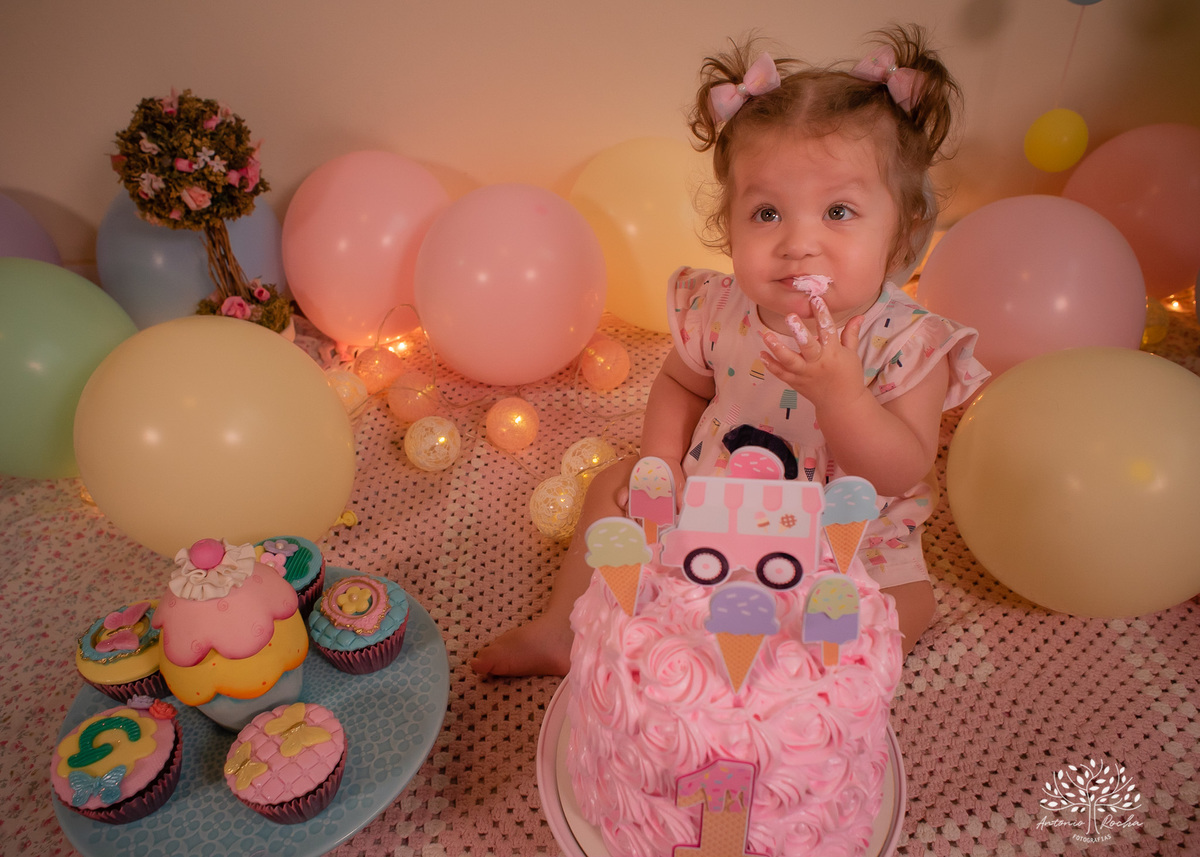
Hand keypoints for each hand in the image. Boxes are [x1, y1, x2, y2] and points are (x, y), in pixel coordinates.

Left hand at [758, 295, 867, 409]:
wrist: (842, 404)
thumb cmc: (848, 376)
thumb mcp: (852, 354)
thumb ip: (851, 334)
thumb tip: (859, 315)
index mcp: (833, 353)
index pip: (828, 330)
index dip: (822, 314)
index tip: (815, 299)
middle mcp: (818, 363)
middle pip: (807, 346)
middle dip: (799, 332)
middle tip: (790, 316)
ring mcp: (805, 374)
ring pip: (789, 361)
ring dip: (777, 348)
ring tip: (766, 335)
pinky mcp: (796, 383)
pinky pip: (781, 374)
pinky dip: (771, 365)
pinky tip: (762, 354)